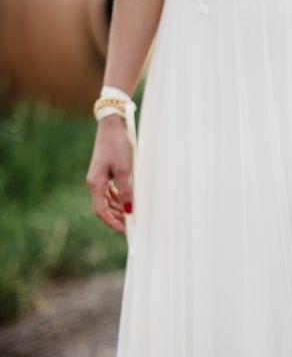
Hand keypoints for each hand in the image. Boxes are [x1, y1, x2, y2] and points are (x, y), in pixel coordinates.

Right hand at [85, 114, 133, 233]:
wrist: (112, 126)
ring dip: (118, 209)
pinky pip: (111, 191)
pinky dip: (119, 198)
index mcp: (95, 183)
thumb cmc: (118, 146)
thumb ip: (127, 191)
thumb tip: (130, 210)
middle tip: (132, 225)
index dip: (112, 222)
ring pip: (107, 200)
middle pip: (103, 207)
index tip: (125, 230)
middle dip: (117, 217)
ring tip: (133, 215)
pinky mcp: (105, 172)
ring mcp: (99, 178)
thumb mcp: (125, 170)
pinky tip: (129, 201)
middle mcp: (94, 183)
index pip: (101, 210)